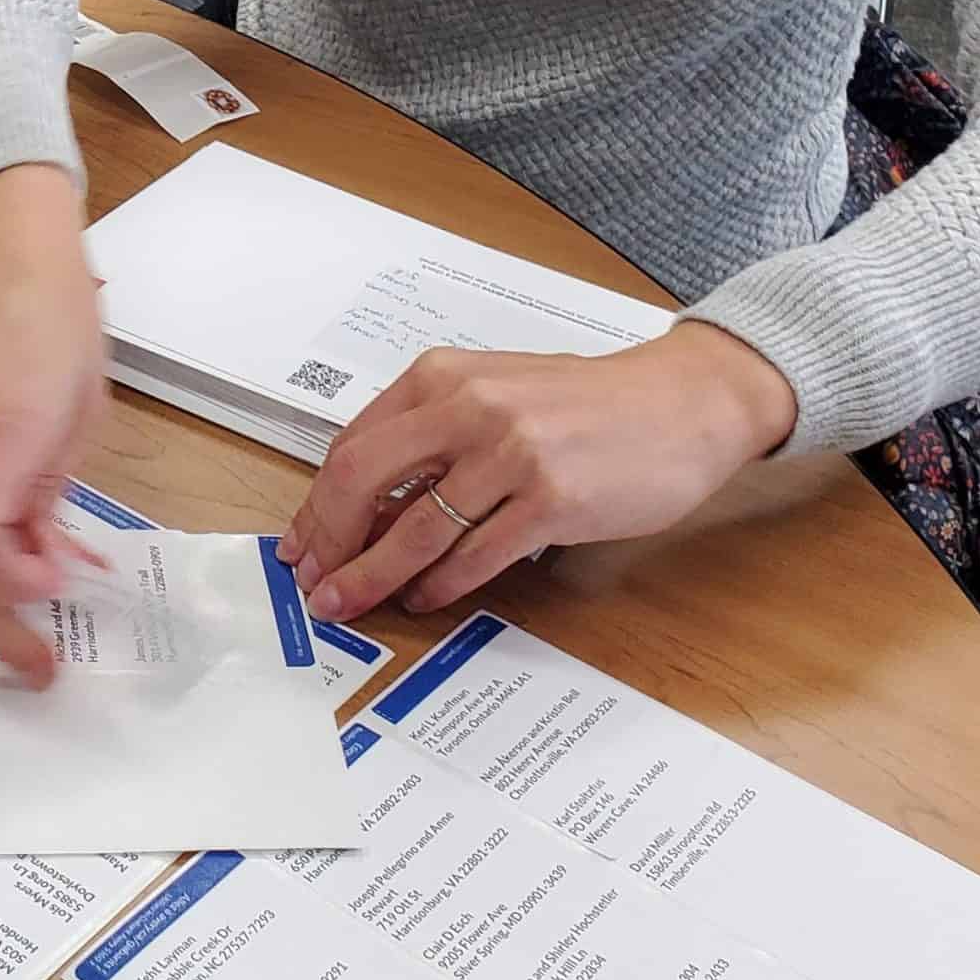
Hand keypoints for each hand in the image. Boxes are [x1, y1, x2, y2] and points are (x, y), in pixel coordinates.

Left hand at [277, 323, 798, 622]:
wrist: (678, 403)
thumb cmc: (584, 404)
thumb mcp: (495, 393)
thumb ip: (433, 434)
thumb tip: (366, 503)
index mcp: (444, 376)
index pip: (354, 444)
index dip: (318, 503)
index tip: (300, 543)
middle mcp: (469, 406)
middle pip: (364, 479)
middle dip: (328, 540)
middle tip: (313, 582)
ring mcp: (510, 453)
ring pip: (415, 528)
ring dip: (373, 575)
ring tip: (349, 603)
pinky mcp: (551, 500)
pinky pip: (475, 555)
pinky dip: (440, 584)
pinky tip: (424, 598)